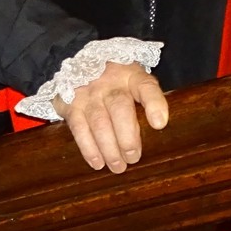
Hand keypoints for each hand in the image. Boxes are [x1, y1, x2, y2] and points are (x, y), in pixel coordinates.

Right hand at [53, 62, 167, 173]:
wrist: (80, 64)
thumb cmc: (116, 82)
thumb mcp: (134, 81)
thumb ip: (148, 101)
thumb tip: (161, 131)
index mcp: (131, 75)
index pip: (145, 86)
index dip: (154, 104)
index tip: (160, 124)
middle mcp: (109, 82)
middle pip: (120, 108)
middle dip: (127, 138)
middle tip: (133, 158)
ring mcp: (88, 93)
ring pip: (99, 122)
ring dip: (109, 148)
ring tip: (118, 166)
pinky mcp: (70, 104)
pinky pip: (79, 129)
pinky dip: (88, 148)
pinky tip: (97, 162)